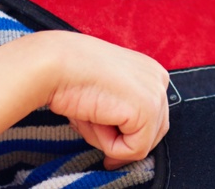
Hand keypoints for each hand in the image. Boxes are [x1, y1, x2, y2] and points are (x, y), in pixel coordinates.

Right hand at [0, 30, 169, 167]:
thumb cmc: (70, 75)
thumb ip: (120, 112)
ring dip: (111, 140)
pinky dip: (110, 145)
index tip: (103, 134)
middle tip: (91, 126)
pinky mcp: (148, 110)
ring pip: (142, 143)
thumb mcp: (104, 92)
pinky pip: (134, 150)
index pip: (151, 116)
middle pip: (152, 132)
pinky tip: (95, 119)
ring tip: (89, 116)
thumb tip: (125, 146)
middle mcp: (159, 79)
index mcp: (149, 70)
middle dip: (121, 139)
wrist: (55, 64)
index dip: (126, 133)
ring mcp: (156, 95)